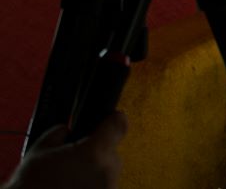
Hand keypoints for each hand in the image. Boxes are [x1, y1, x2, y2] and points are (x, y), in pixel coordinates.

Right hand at [4, 111, 126, 188]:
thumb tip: (64, 130)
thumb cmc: (33, 187)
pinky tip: (74, 187)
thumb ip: (58, 133)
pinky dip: (93, 184)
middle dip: (95, 151)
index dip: (113, 119)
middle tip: (73, 159)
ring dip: (94, 170)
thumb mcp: (39, 152)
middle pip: (111, 150)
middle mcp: (107, 171)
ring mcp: (109, 187)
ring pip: (107, 170)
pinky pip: (104, 185)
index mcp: (94, 152)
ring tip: (69, 178)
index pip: (118, 125)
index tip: (110, 117)